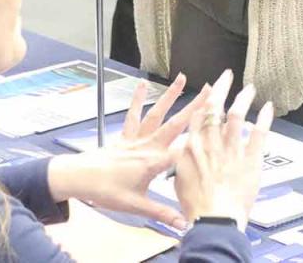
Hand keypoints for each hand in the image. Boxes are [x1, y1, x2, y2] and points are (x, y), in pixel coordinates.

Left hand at [47, 74, 210, 231]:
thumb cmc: (106, 190)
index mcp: (154, 162)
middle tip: (211, 91)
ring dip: (171, 95)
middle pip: (176, 123)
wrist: (80, 178)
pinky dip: (138, 98)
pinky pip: (133, 114)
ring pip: (157, 113)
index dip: (204, 138)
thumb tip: (184, 224)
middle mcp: (148, 145)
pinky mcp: (125, 136)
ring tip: (182, 78)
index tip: (223, 127)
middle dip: (195, 107)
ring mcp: (136, 138)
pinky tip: (143, 83)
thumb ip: (162, 214)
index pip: (185, 149)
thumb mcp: (137, 205)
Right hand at [173, 71, 273, 224]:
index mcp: (192, 147)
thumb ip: (181, 161)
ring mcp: (232, 149)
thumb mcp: (179, 180)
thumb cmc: (197, 206)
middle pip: (216, 107)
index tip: (208, 90)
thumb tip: (180, 153)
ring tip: (249, 88)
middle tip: (227, 76)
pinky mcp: (251, 158)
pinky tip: (268, 107)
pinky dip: (264, 117)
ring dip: (244, 98)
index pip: (198, 115)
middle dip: (222, 88)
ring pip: (237, 114)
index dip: (204, 100)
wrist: (214, 220)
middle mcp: (212, 143)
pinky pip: (259, 132)